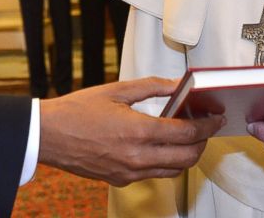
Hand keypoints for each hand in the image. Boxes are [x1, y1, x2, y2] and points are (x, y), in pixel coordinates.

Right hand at [39, 77, 222, 185]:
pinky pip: (153, 174)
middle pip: (187, 157)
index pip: (187, 133)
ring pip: (173, 170)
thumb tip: (177, 84)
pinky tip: (162, 147)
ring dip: (187, 155)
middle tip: (207, 128)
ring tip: (188, 137)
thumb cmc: (77, 110)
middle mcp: (137, 157)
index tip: (215, 117)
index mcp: (138, 131)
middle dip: (203, 143)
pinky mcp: (121, 180)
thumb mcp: (116, 90)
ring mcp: (129, 172)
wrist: (48, 135)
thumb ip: (152, 87)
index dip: (207, 125)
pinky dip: (166, 163)